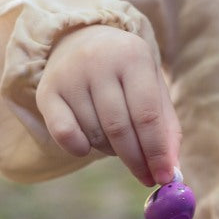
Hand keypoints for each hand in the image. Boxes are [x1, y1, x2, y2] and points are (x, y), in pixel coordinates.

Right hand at [36, 25, 180, 185]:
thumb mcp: (152, 87)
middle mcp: (98, 61)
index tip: (164, 178)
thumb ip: (166, 126)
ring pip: (95, 134)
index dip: (157, 152)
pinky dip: (80, 149)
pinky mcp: (47, 92)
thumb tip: (171, 169)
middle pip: (120, 128)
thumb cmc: (125, 72)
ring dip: (111, 151)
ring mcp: (69, 76)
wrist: (79, 41)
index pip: (147, 115)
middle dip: (136, 160)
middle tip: (146, 178)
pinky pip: (65, 135)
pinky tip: (89, 145)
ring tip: (118, 144)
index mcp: (132, 56)